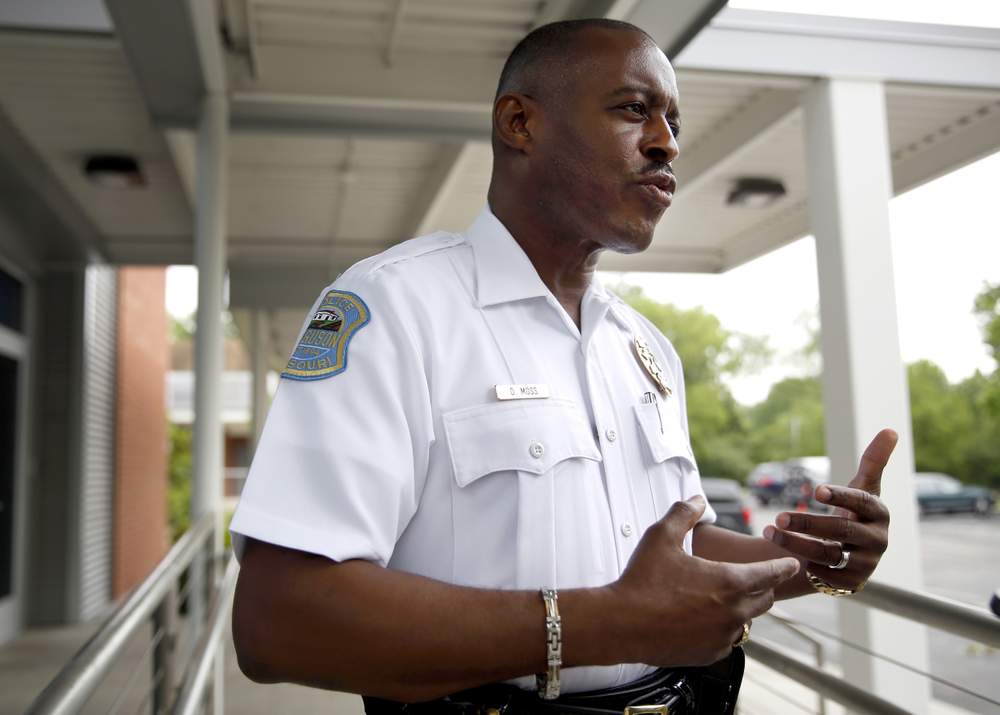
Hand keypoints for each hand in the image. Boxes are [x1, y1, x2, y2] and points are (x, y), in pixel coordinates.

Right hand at [610, 495, 799, 666]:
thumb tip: (697, 500)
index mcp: (729, 581)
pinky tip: (705, 620)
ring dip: (742, 609)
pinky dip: (723, 629)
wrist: (622, 624)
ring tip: (724, 599)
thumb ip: (684, 513)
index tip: (794, 565)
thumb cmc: (642, 580)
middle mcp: (733, 612)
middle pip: (765, 599)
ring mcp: (722, 636)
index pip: (770, 574)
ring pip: (747, 622)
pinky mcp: (709, 654)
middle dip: (764, 587)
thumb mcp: (661, 536)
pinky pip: (728, 641)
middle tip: (757, 579)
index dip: (783, 567)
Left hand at [763, 429, 896, 590]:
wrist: (854, 550)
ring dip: (795, 544)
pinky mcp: (852, 584)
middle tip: (777, 517)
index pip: (863, 502)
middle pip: (840, 530)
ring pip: (827, 554)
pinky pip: (826, 577)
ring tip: (768, 531)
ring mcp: (866, 564)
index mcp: (880, 513)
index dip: (841, 495)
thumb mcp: (862, 487)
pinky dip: (805, 566)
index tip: (816, 490)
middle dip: (807, 523)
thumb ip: (874, 461)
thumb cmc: (855, 511)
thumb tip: (891, 430)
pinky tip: (784, 557)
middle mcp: (878, 540)